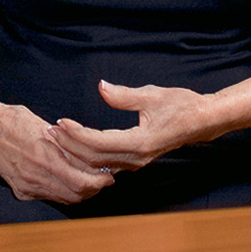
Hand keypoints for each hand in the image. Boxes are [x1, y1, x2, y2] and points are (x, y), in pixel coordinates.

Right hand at [0, 100, 117, 204]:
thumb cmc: (12, 120)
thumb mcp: (41, 124)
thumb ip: (62, 141)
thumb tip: (84, 151)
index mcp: (44, 155)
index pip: (81, 179)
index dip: (99, 180)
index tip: (109, 174)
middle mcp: (36, 175)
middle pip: (76, 193)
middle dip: (94, 189)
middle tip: (104, 180)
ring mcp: (27, 186)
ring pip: (63, 198)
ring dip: (80, 193)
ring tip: (90, 183)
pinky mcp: (20, 191)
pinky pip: (49, 197)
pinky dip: (63, 193)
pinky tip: (69, 183)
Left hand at [49, 79, 216, 171]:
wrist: (202, 122)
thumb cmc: (181, 105)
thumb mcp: (152, 95)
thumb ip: (124, 95)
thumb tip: (101, 87)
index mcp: (139, 143)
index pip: (98, 143)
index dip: (76, 135)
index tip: (59, 122)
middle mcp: (136, 158)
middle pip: (93, 158)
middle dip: (69, 146)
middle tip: (48, 131)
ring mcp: (136, 162)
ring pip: (99, 164)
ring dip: (76, 152)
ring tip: (57, 138)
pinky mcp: (136, 160)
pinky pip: (107, 163)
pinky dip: (88, 156)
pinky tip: (76, 148)